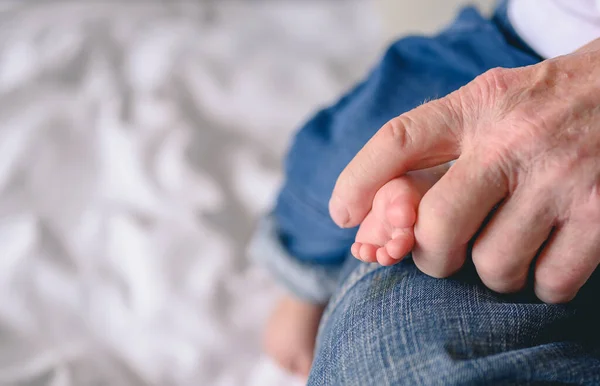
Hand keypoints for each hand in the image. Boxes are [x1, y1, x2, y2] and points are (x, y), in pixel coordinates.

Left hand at [329, 38, 599, 302]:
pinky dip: (541, 285)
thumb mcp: (487, 104)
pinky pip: (550, 282)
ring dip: (493, 270)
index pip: (397, 141)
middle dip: (430, 256)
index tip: (341, 216)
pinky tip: (546, 259)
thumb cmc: (544, 106)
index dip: (357, 183)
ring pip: (493, 264)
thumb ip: (436, 151)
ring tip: (508, 245)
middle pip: (437, 225)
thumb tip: (372, 216)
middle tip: (442, 254)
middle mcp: (513, 139)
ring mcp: (560, 177)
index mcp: (477, 105)